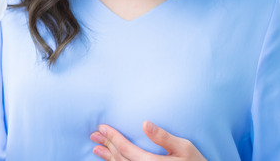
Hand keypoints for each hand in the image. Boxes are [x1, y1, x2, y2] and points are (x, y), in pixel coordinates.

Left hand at [90, 121, 205, 160]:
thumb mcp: (185, 148)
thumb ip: (164, 137)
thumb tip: (144, 123)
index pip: (126, 149)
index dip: (113, 137)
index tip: (102, 127)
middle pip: (120, 159)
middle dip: (106, 145)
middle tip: (94, 134)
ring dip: (107, 157)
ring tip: (96, 148)